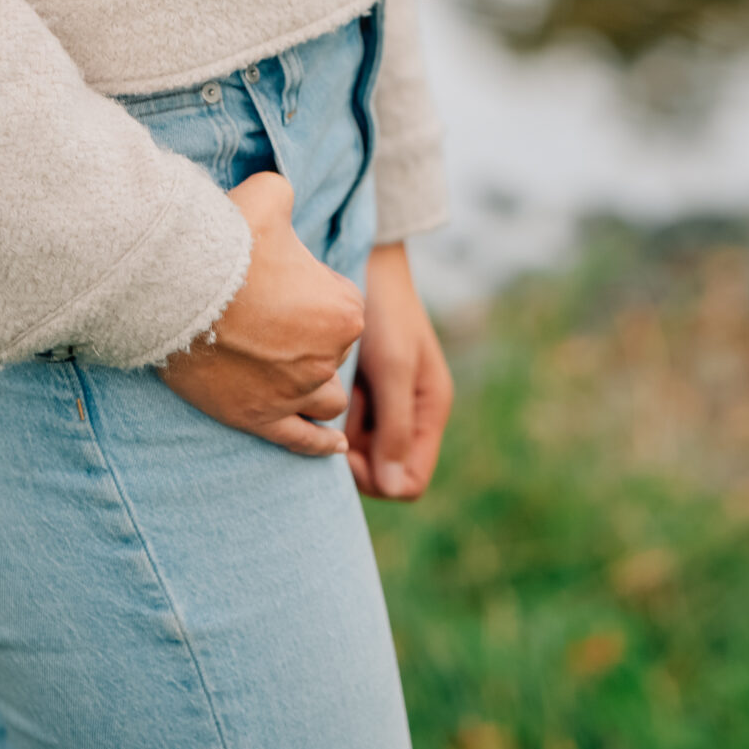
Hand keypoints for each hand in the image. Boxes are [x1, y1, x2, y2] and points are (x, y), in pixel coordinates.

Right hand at [162, 171, 366, 456]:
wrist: (174, 284)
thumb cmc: (225, 238)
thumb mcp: (270, 194)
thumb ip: (287, 195)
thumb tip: (281, 197)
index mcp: (343, 310)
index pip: (345, 306)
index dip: (317, 291)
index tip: (286, 281)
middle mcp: (325, 358)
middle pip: (334, 353)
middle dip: (314, 337)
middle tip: (276, 317)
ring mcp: (292, 393)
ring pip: (325, 399)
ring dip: (318, 386)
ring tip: (300, 373)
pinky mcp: (257, 417)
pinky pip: (301, 440)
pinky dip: (321, 445)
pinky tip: (335, 447)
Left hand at [346, 242, 452, 500]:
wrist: (368, 261)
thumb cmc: (385, 309)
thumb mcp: (393, 365)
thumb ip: (394, 425)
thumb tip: (390, 487)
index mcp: (429, 410)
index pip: (410, 481)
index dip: (378, 479)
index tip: (347, 451)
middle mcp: (410, 412)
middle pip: (382, 469)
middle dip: (355, 458)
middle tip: (328, 424)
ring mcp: (386, 400)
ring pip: (362, 448)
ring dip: (341, 434)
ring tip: (326, 396)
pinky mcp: (364, 386)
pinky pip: (347, 422)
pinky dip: (332, 414)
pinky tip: (320, 387)